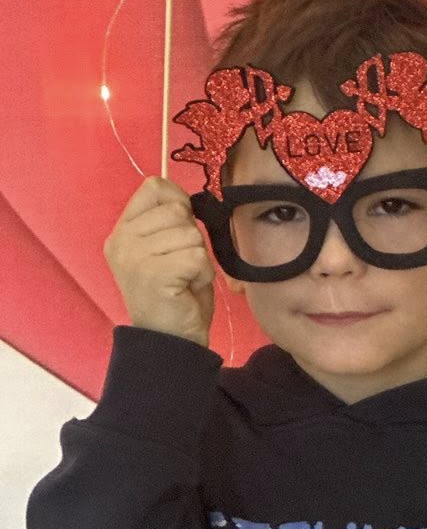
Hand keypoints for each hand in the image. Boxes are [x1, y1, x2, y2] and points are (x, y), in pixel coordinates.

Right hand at [104, 178, 215, 346]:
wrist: (170, 341)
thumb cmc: (174, 295)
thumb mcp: (164, 250)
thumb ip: (167, 221)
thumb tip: (184, 199)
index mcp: (122, 231)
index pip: (154, 187)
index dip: (177, 202)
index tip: (178, 231)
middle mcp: (122, 240)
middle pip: (177, 210)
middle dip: (191, 238)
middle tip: (181, 266)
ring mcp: (134, 256)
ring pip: (191, 234)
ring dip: (198, 258)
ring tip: (184, 278)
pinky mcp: (154, 273)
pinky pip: (197, 256)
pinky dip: (202, 273)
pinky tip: (188, 287)